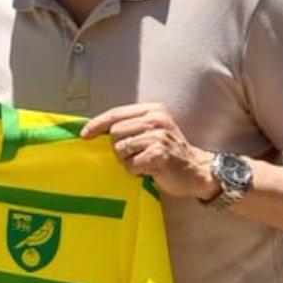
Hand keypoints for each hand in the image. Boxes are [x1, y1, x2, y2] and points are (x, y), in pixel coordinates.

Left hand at [81, 102, 217, 199]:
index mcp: (153, 110)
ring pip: (120, 149)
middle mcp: (156, 120)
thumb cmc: (170, 153)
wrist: (198, 171)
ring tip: (144, 162)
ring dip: (128, 161)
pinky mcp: (159, 156)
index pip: (116, 114)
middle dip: (119, 148)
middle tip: (136, 155)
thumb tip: (96, 131)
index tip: (84, 135)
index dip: (96, 124)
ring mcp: (158, 137)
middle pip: (115, 133)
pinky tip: (149, 170)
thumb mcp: (153, 130)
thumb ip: (131, 126)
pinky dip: (136, 171)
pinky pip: (131, 165)